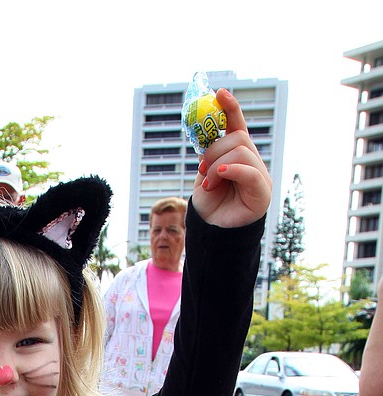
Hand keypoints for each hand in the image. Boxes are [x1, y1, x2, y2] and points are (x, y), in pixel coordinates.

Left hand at [191, 89, 271, 227]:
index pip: (238, 125)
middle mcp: (252, 162)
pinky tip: (219, 177)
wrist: (212, 232)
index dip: (230, 108)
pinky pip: (249, 171)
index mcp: (239, 155)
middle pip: (238, 138)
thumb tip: (207, 128)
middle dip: (215, 149)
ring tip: (210, 185)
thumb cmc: (209, 205)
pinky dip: (231, 170)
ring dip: (217, 166)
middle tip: (203, 167)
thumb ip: (211, 152)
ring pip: (241, 151)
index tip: (219, 93)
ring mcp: (259, 176)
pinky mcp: (262, 191)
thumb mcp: (206, 172)